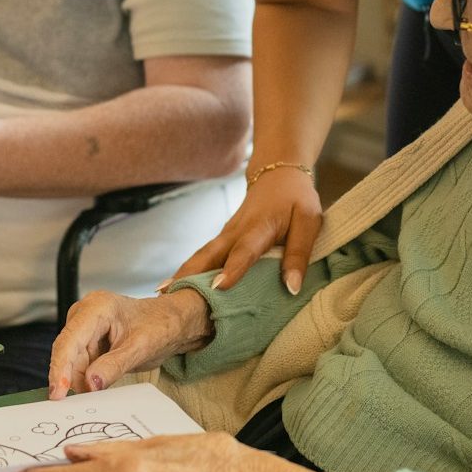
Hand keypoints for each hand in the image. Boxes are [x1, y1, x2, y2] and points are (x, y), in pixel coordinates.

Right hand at [48, 289, 210, 398]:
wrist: (171, 322)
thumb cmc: (160, 325)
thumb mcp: (140, 348)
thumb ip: (114, 366)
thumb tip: (90, 384)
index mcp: (97, 308)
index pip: (69, 341)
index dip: (60, 368)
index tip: (57, 394)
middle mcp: (85, 315)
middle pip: (67, 354)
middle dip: (71, 380)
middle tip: (80, 404)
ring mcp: (84, 328)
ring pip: (72, 363)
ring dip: (80, 382)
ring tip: (97, 393)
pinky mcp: (87, 341)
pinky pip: (80, 365)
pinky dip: (86, 379)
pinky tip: (96, 387)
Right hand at [169, 167, 320, 293]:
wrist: (278, 174)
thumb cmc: (296, 200)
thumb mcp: (309, 222)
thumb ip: (299, 254)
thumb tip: (291, 288)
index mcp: (260, 226)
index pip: (245, 249)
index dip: (233, 268)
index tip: (218, 287)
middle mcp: (236, 231)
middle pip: (209, 254)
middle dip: (189, 275)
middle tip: (169, 296)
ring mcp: (225, 235)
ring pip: (201, 256)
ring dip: (182, 275)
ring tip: (163, 296)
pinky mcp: (222, 240)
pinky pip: (204, 258)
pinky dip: (189, 273)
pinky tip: (176, 289)